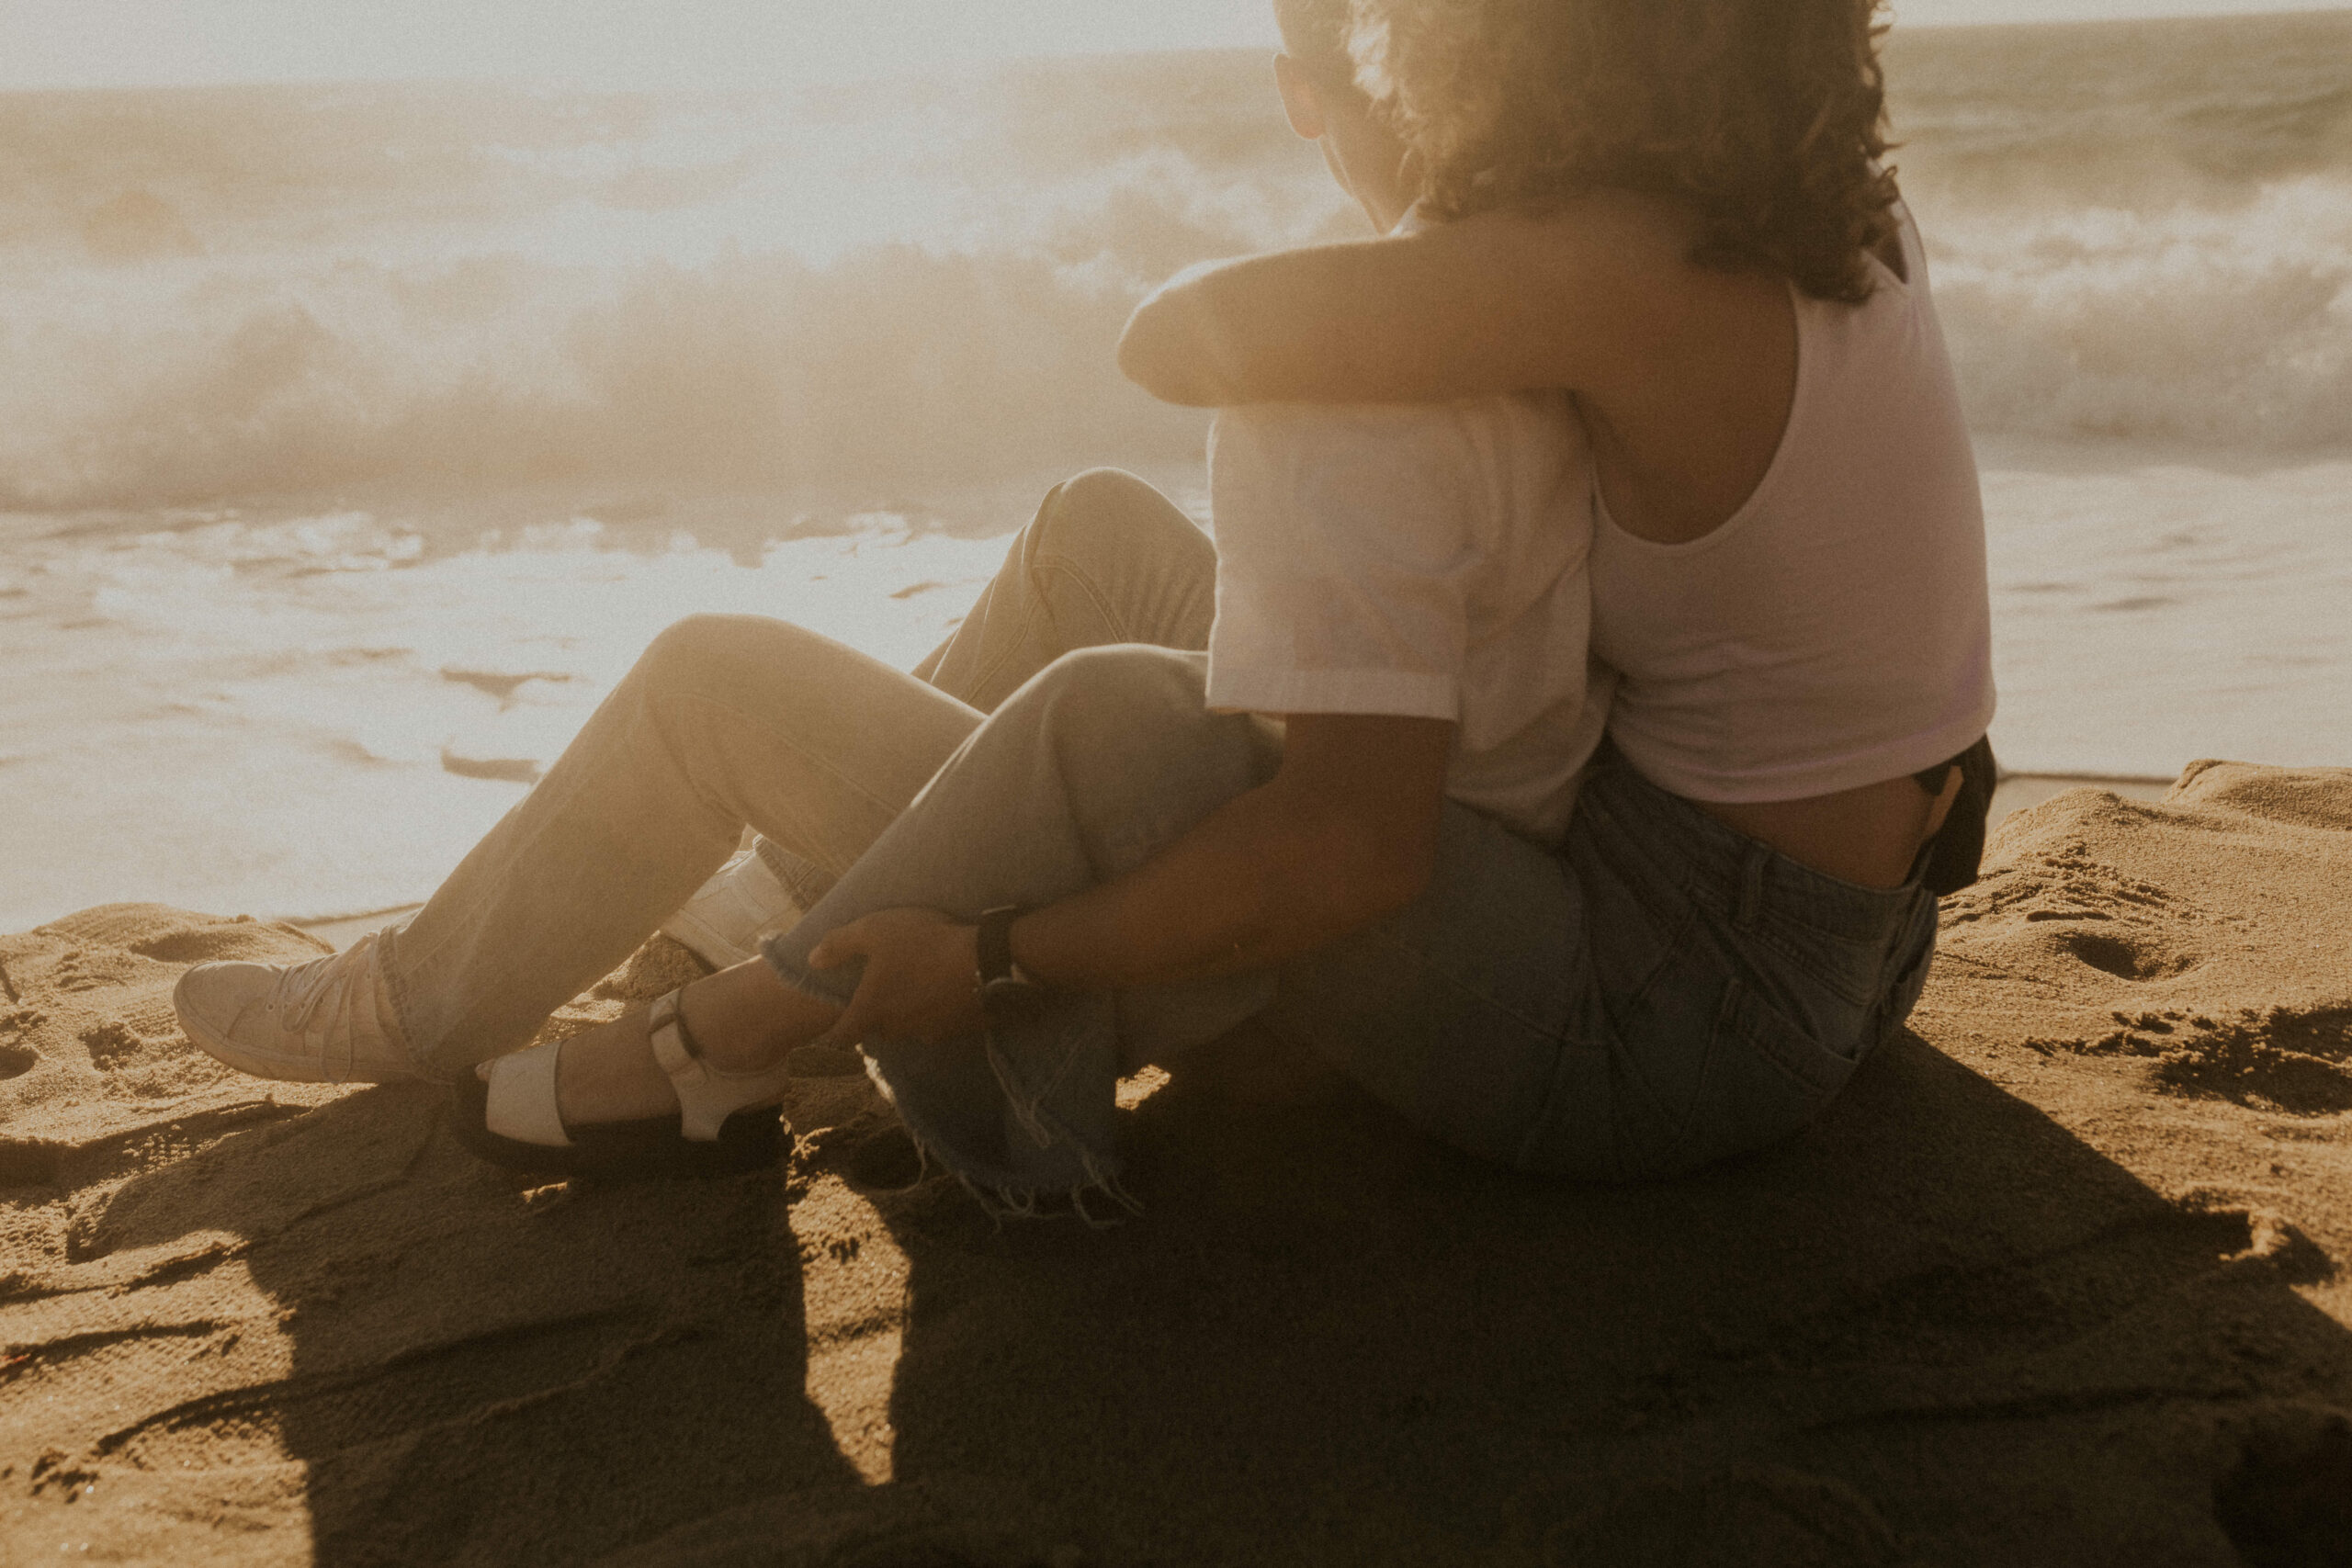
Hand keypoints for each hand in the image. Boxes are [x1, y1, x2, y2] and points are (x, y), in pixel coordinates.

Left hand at [807, 908, 983, 1046]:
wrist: (988, 963)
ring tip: (918, 984)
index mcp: (872, 1010)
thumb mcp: (875, 931)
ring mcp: (931, 1033)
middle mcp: (898, 1030)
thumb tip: (813, 961)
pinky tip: (945, 989)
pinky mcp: (959, 1032)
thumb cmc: (924, 944)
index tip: (837, 1019)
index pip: (842, 1036)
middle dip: (877, 1013)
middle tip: (884, 988)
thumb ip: (839, 944)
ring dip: (909, 1011)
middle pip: (878, 1029)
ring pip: (909, 1027)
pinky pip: (940, 1024)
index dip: (836, 1029)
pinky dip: (937, 1011)